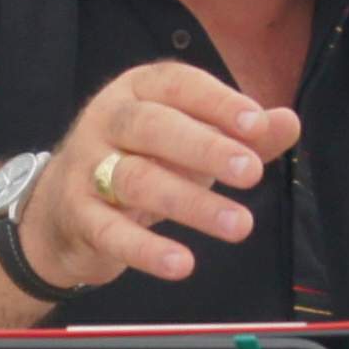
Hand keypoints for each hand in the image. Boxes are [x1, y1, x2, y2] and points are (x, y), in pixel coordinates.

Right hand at [17, 63, 296, 290]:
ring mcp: (87, 167)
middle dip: (205, 148)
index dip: (217, 103)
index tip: (257, 125)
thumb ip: (241, 133)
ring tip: (239, 225)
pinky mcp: (77, 215)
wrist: (59, 210)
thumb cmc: (141, 162)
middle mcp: (107, 120)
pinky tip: (182, 264)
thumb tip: (288, 122)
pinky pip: (110, 231)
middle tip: (250, 173)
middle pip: (153, 127)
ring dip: (191, 203)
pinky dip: (146, 249)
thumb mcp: (191, 141)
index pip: (179, 84)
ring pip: (136, 180)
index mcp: (139, 91)